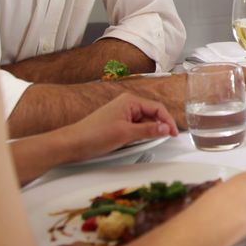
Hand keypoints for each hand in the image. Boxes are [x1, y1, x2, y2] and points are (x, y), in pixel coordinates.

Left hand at [61, 93, 178, 160]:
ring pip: (143, 123)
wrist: (72, 144)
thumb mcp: (126, 134)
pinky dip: (138, 136)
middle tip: (163, 140)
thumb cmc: (93, 135)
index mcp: (130, 101)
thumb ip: (149, 130)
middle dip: (158, 127)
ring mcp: (122, 114)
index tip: (174, 133)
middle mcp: (127, 104)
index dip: (168, 121)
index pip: (157, 108)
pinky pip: (134, 128)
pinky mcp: (117, 124)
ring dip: (146, 133)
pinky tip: (134, 144)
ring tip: (143, 143)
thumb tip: (166, 128)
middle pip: (151, 114)